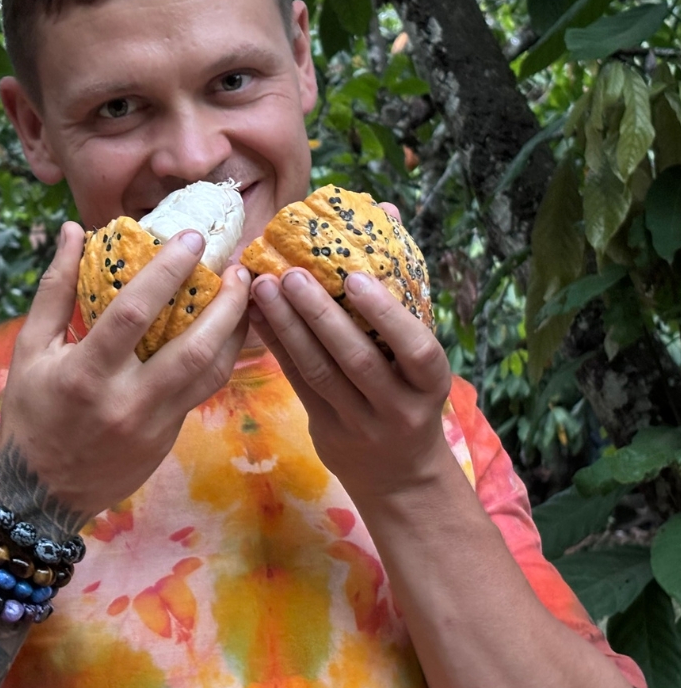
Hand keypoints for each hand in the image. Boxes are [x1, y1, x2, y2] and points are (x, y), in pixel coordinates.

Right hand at [0, 221, 250, 524]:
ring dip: (235, 330)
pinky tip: (228, 331)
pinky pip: (204, 391)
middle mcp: (126, 401)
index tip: (193, 238)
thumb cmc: (31, 413)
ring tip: (245, 294)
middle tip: (239, 268)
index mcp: (86, 374)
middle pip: (193, 347)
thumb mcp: (30, 350)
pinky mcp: (169, 438)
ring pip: (212, 373)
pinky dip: (221, 357)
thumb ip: (55, 288)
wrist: (41, 493)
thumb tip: (73, 229)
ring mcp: (154, 425)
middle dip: (226, 303)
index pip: (134, 314)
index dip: (168, 272)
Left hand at [248, 233, 452, 500]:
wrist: (401, 476)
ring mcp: (359, 423)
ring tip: (264, 287)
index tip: (355, 278)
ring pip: (319, 372)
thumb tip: (386, 211)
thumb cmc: (411, 390)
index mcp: (430, 383)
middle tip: (291, 273)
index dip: (386, 314)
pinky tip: (256, 314)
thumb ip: (402, 288)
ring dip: (288, 327)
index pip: (416, 349)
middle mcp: (398, 407)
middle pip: (355, 359)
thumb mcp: (419, 353)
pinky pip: (297, 383)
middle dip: (320, 315)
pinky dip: (277, 345)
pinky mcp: (326, 431)